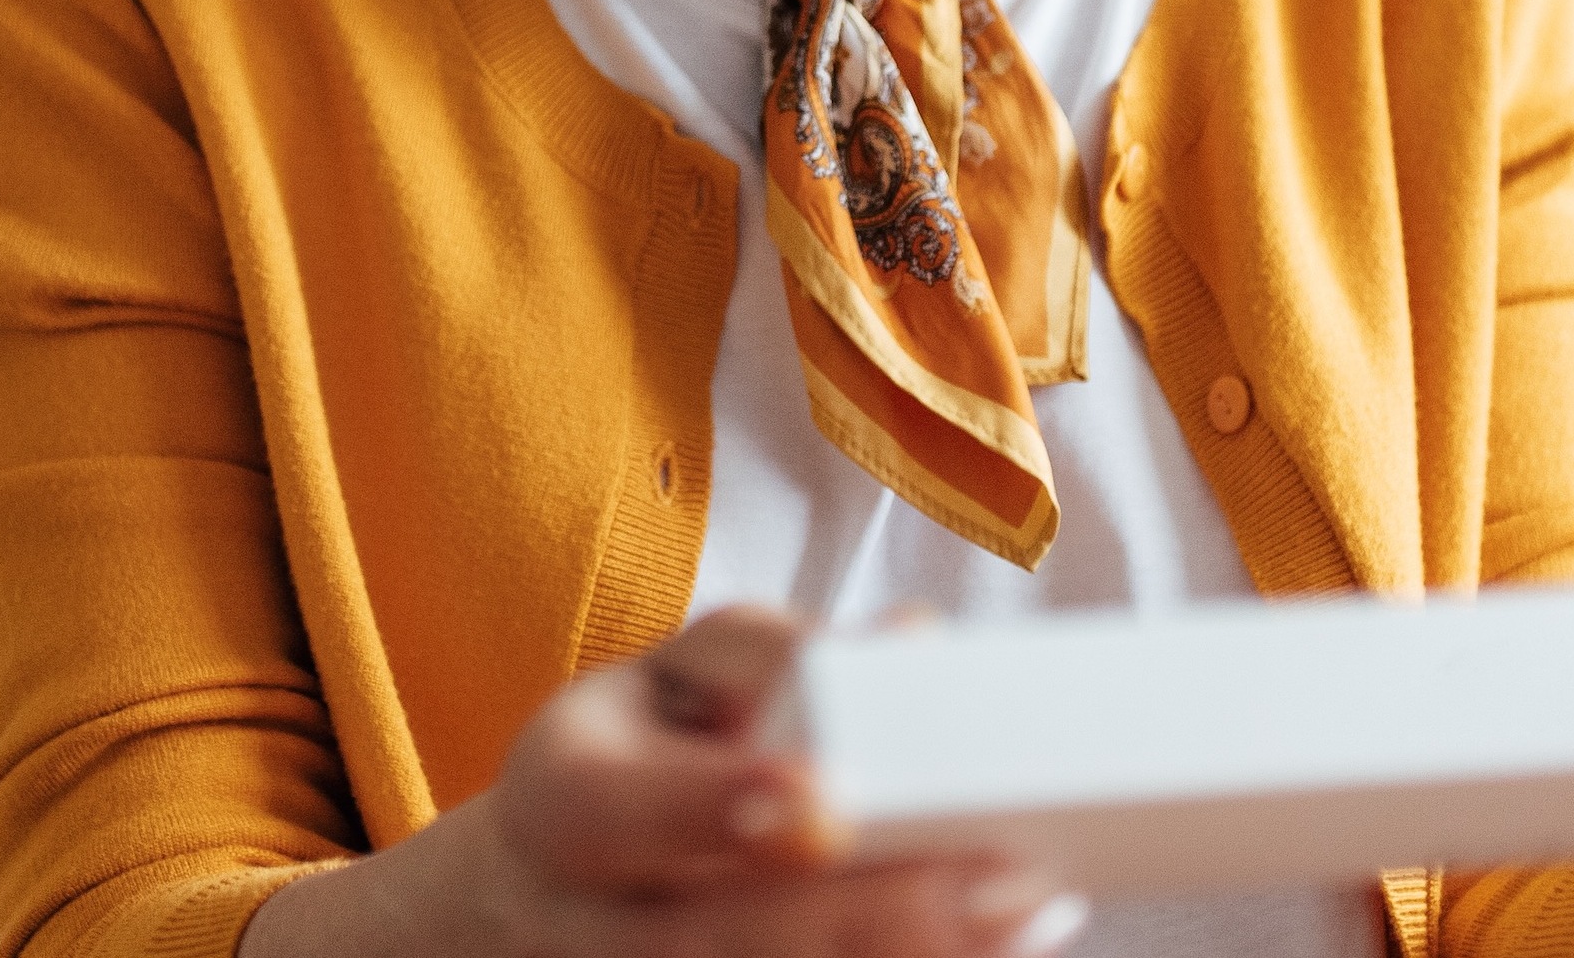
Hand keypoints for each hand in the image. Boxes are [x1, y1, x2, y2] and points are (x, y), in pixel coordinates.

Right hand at [240, 605, 1091, 957]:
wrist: (545, 903)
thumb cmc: (639, 761)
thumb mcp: (671, 679)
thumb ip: (780, 656)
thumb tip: (913, 646)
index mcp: (565, 802)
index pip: (623, 811)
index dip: (722, 808)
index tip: (823, 798)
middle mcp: (588, 924)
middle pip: (721, 939)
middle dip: (870, 916)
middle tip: (1003, 878)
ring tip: (1029, 909)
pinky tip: (994, 949)